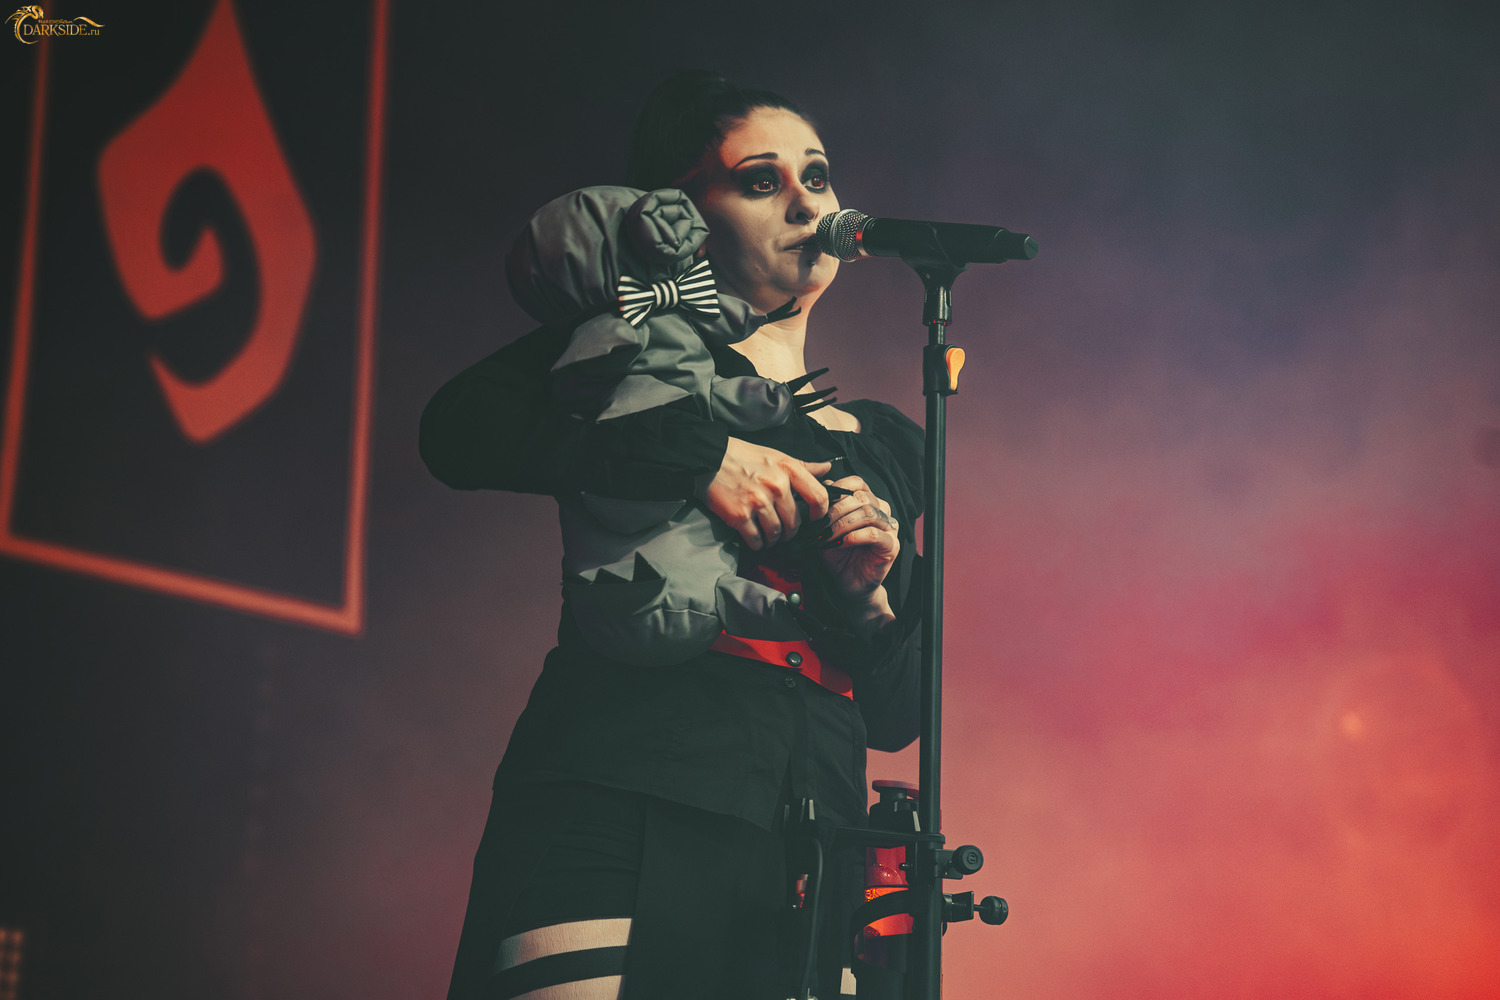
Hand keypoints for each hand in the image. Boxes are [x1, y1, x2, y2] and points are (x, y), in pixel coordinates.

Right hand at [702, 438, 831, 550]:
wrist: (708, 458)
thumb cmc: (744, 456)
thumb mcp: (777, 456)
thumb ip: (803, 466)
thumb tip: (827, 468)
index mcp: (789, 469)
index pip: (818, 497)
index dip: (820, 514)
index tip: (814, 520)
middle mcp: (777, 485)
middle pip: (795, 522)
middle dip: (790, 532)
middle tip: (783, 532)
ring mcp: (758, 501)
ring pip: (775, 533)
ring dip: (773, 540)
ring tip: (768, 537)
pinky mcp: (740, 515)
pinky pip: (756, 540)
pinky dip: (757, 544)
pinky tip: (754, 540)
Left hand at [817, 475, 899, 627]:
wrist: (846, 584)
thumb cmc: (836, 554)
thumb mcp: (825, 527)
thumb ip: (826, 508)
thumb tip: (820, 487)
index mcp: (868, 502)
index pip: (858, 483)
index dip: (839, 488)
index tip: (821, 502)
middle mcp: (882, 511)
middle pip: (863, 497)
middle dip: (837, 509)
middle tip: (819, 523)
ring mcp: (889, 529)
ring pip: (869, 513)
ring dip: (844, 523)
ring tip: (827, 534)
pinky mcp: (891, 546)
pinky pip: (875, 534)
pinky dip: (856, 536)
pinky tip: (843, 542)